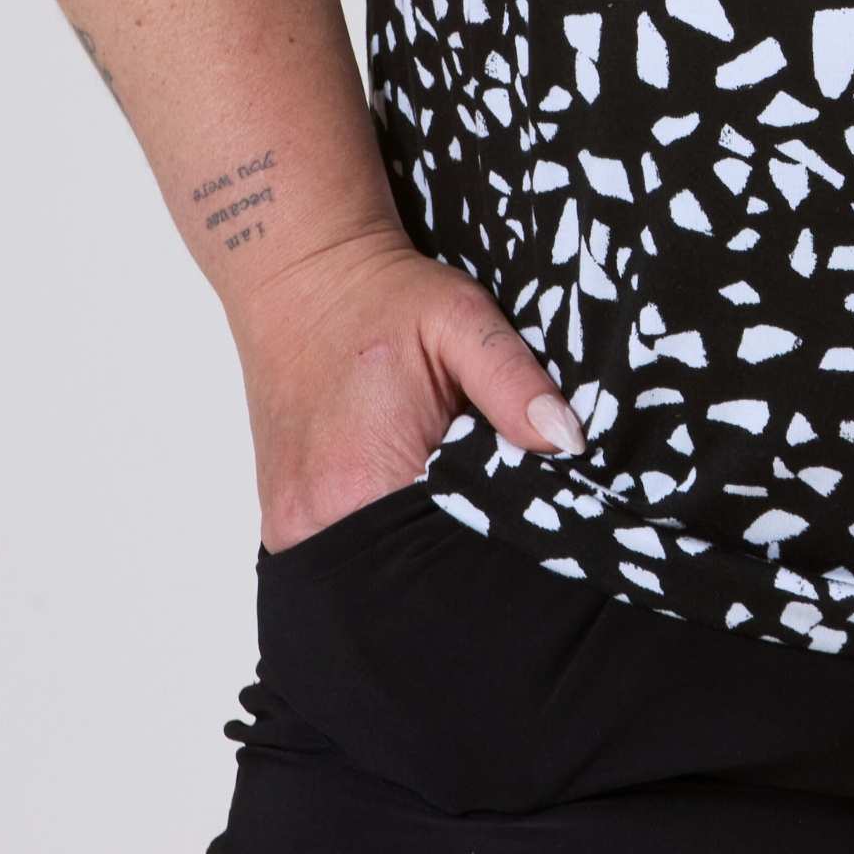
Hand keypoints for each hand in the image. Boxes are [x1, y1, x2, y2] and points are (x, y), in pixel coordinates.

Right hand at [235, 225, 585, 551]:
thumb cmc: (383, 299)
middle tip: (493, 506)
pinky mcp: (285, 526)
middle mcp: (318, 519)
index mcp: (364, 479)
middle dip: (459, 552)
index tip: (527, 516)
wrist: (301, 280)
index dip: (497, 538)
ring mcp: (293, 530)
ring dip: (420, 549)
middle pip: (412, 573)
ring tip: (452, 501)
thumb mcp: (462, 319)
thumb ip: (515, 384)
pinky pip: (347, 558)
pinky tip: (410, 502)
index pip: (451, 554)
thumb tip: (568, 443)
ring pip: (379, 574)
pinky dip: (387, 540)